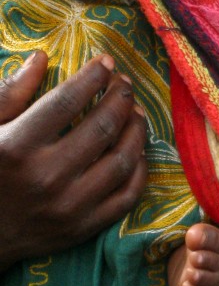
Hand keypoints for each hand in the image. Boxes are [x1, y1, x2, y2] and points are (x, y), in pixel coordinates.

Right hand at [0, 50, 147, 269]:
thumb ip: (10, 93)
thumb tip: (41, 57)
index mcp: (17, 147)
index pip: (67, 101)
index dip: (92, 76)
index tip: (106, 62)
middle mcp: (46, 177)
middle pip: (102, 127)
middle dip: (120, 97)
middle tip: (125, 83)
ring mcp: (68, 206)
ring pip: (121, 160)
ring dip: (136, 130)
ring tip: (136, 111)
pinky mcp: (82, 228)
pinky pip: (126, 196)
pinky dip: (138, 170)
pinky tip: (137, 150)